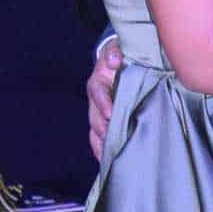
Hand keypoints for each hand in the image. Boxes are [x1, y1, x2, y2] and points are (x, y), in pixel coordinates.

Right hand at [87, 37, 122, 159]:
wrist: (116, 61)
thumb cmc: (118, 56)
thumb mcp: (116, 48)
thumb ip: (114, 52)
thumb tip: (115, 60)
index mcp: (97, 82)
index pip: (97, 94)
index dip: (103, 104)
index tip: (111, 114)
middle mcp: (95, 101)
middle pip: (94, 118)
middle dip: (103, 129)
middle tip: (113, 140)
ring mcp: (98, 113)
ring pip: (95, 132)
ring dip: (101, 144)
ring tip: (110, 158)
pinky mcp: (104, 122)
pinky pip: (99, 139)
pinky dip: (102, 150)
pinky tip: (109, 163)